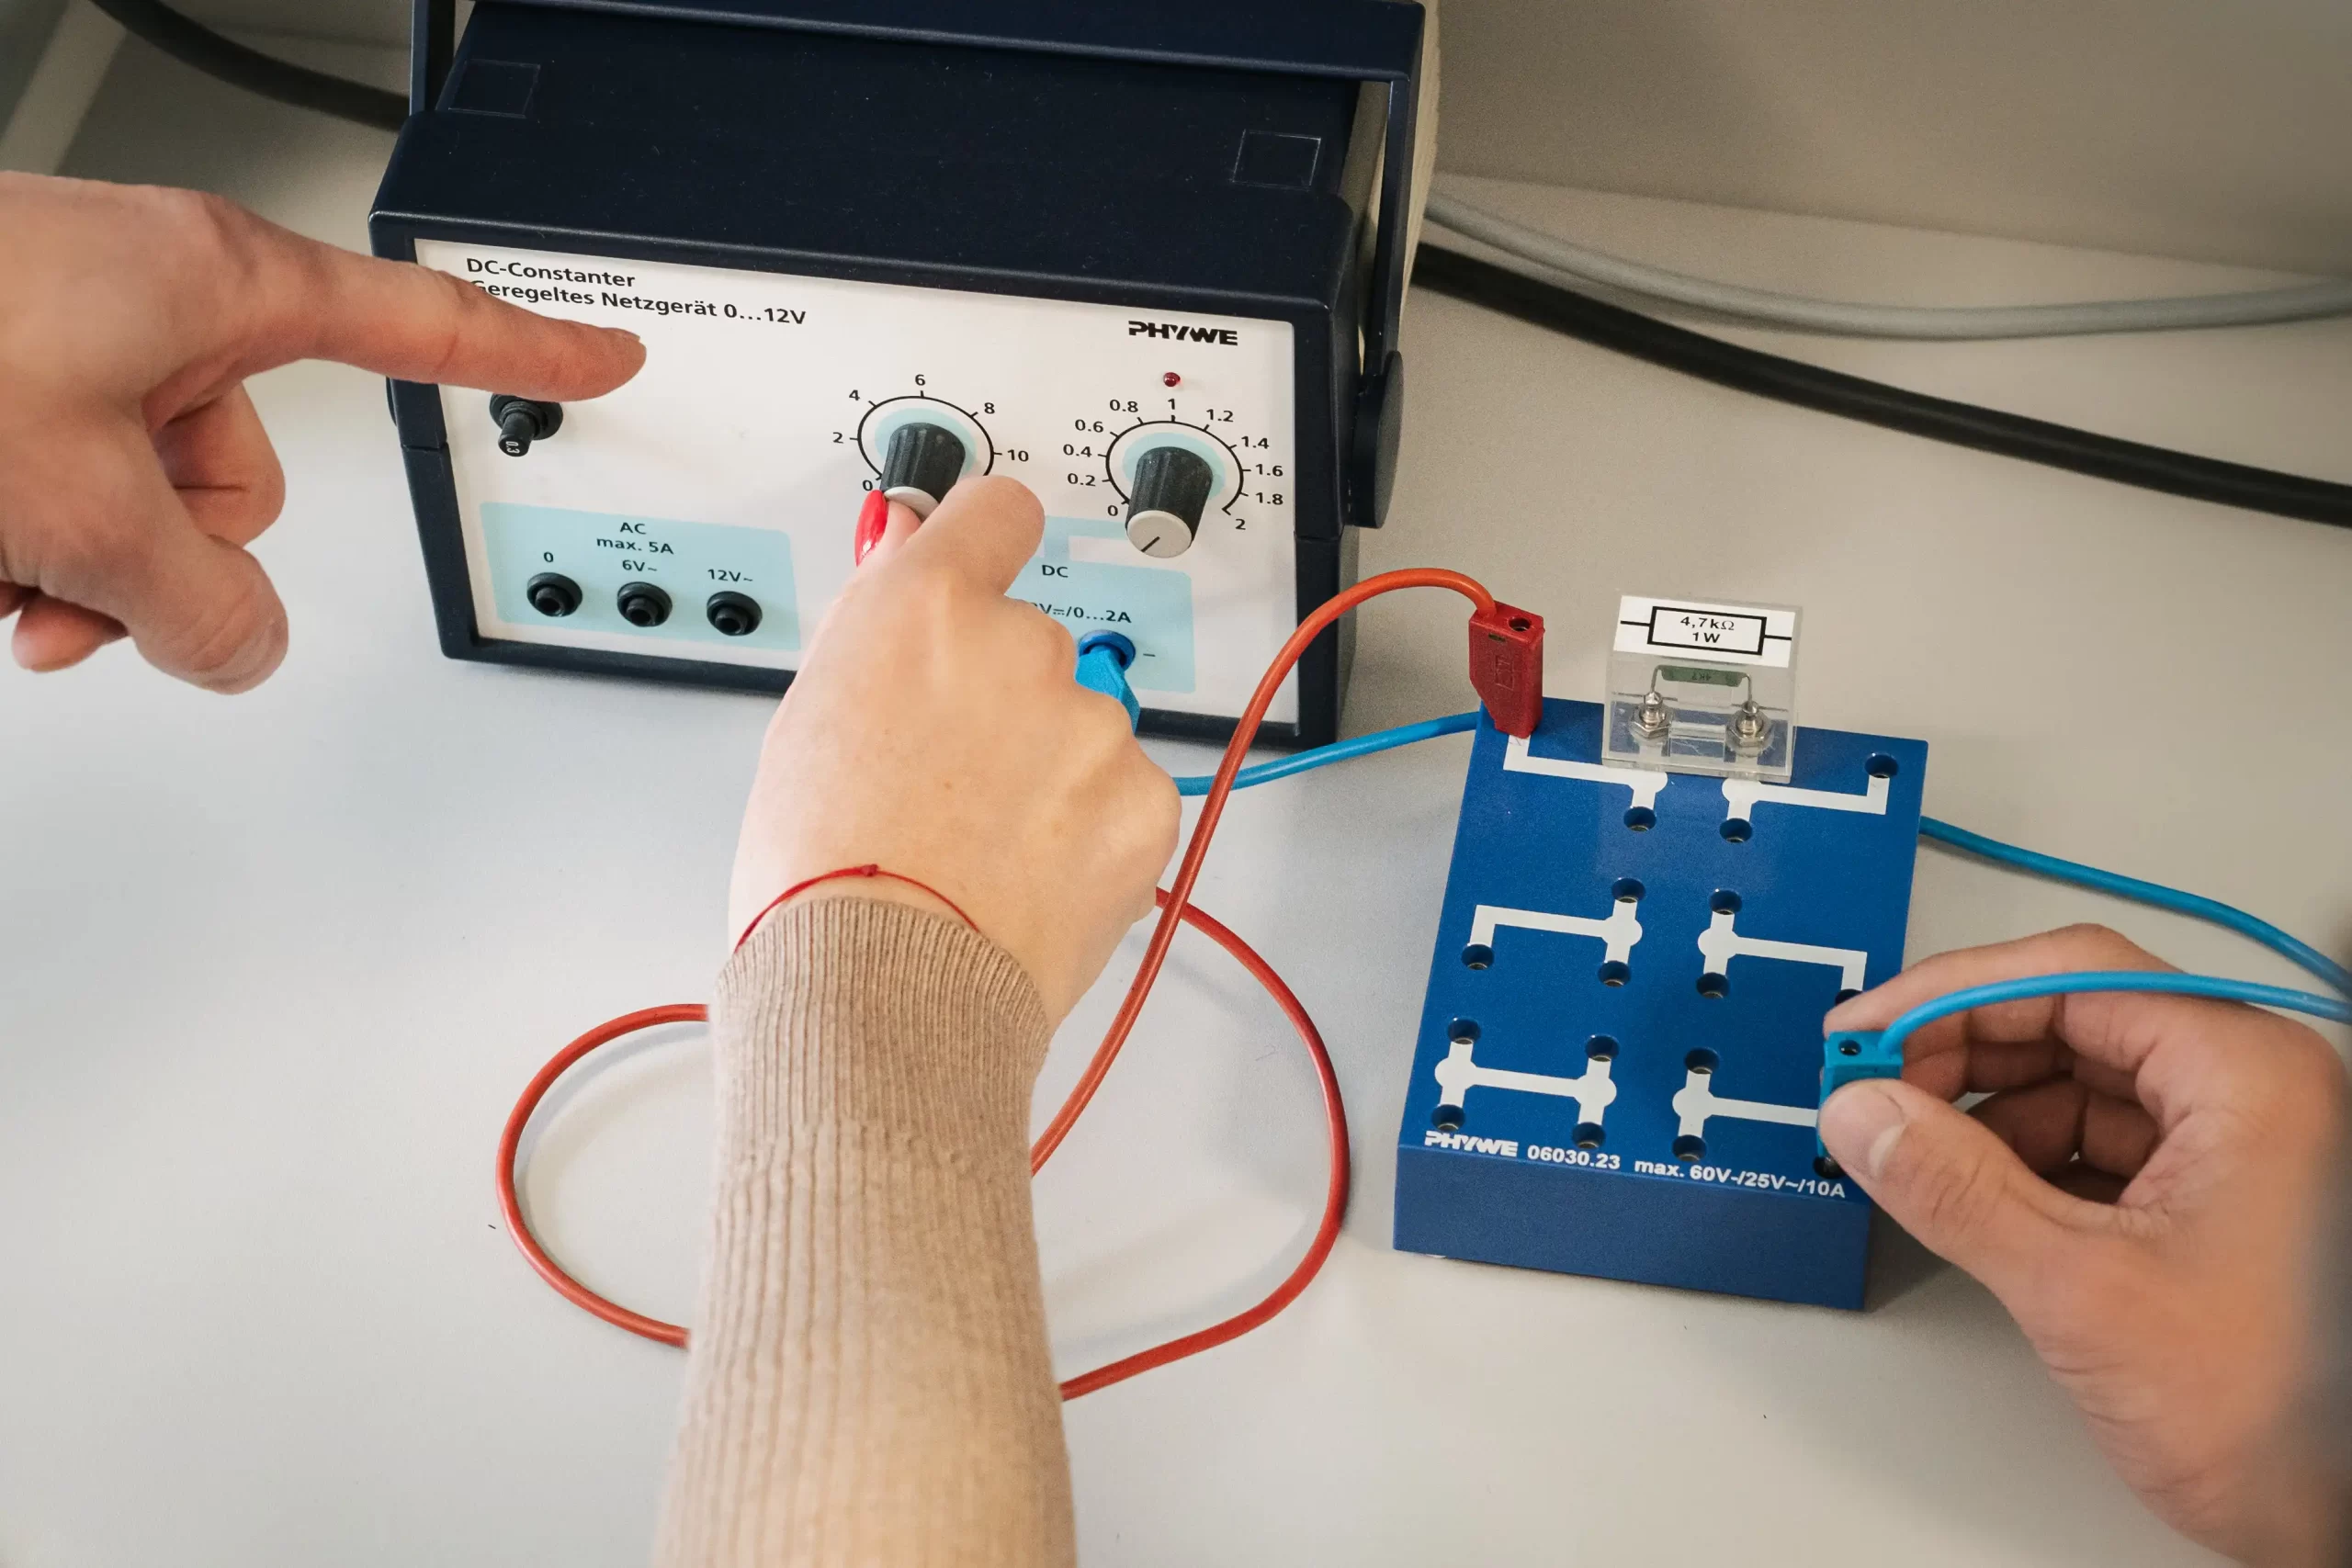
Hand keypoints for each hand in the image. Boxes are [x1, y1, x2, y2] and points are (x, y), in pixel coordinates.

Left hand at [0, 174, 643, 689]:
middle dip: (167, 564)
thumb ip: (203, 605)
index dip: (526, 356)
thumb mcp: (81, 507)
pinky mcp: (2, 369)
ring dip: (80, 575)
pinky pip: (67, 490)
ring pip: (146, 506)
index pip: (421, 329)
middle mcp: (154, 298)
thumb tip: (243, 645)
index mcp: (217, 284)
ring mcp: (70, 334)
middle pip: (245, 480)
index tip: (602, 359)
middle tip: (81, 583)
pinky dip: (24, 547)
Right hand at [729, 476, 1178, 1020]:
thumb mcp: (807, 716)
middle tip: (943, 781)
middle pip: (1031, 646)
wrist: (882, 991)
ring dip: (1048, 773)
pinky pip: (1124, 799)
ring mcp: (1092, 727)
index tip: (986, 566)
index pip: (997, 513)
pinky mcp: (1144, 804)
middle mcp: (1022, 648)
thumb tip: (904, 538)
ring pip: (1082, 729)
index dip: (987, 542)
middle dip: (1002, 701)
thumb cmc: (818, 873)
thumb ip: (874, 615)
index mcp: (927, 608)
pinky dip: (1090, 835)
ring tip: (975, 848)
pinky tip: (1024, 878)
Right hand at [1820, 924, 2348, 1564]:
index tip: (1865, 1034)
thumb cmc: (2281, 1415)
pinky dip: (2019, 1162)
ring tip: (1909, 1152)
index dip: (1950, 997)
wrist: (2342, 1520)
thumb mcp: (2084, 1291)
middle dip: (1959, 1054)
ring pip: (2076, 1083)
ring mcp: (2233, 1146)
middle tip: (1869, 1090)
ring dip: (1981, 1113)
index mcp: (2248, 1078)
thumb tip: (1865, 1116)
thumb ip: (1957, 1191)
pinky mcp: (2210, 1200)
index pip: (2072, 978)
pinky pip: (2094, 1144)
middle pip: (2071, 1020)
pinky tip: (1965, 1194)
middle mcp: (2248, 1093)